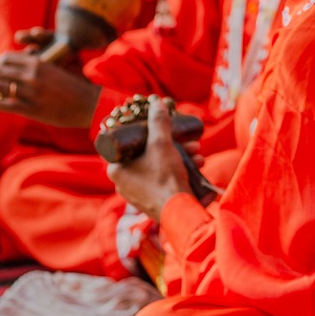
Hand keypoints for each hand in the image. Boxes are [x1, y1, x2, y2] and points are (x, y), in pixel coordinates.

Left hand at [0, 37, 98, 128]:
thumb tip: (19, 67)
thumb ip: (37, 67)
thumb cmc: (73, 88)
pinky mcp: (31, 109)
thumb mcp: (55, 71)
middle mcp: (32, 76)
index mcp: (38, 63)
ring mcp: (30, 93)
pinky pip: (3, 104)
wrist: (90, 104)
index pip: (7, 59)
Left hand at [108, 98, 192, 221]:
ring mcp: (138, 195)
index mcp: (116, 170)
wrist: (180, 212)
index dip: (147, 133)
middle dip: (173, 145)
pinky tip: (197, 167)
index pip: (128, 144)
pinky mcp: (153, 202)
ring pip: (159, 167)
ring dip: (180, 157)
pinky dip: (178, 172)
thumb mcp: (161, 144)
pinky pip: (164, 180)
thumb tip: (155, 102)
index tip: (162, 128)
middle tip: (188, 142)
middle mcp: (123, 184)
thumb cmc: (165, 178)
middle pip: (148, 155)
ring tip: (198, 154)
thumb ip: (158, 122)